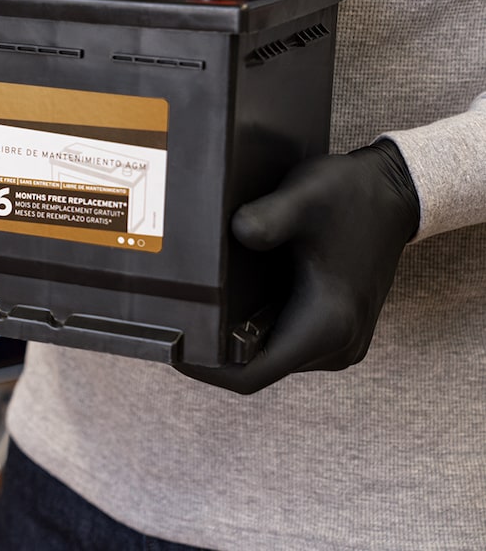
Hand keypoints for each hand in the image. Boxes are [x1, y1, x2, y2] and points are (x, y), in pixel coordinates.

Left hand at [177, 139, 419, 393]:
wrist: (395, 192)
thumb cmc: (351, 195)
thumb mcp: (303, 198)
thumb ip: (266, 218)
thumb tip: (234, 233)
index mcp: (326, 326)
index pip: (251, 375)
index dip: (206, 368)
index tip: (172, 345)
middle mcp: (337, 345)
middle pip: (258, 369)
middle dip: (214, 352)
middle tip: (171, 321)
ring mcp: (339, 342)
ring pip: (270, 358)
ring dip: (234, 341)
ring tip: (194, 311)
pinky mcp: (336, 329)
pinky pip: (284, 342)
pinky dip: (254, 330)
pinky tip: (228, 303)